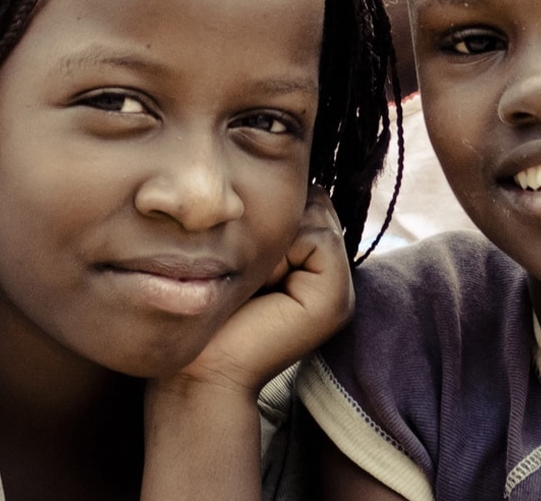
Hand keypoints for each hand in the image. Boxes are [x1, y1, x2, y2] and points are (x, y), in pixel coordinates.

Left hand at [166, 185, 354, 397]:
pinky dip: (283, 248)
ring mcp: (339, 292)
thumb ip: (270, 223)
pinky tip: (263, 280)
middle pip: (315, 204)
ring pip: (317, 214)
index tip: (238, 253)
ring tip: (254, 276)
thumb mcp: (243, 256)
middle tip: (247, 266)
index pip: (308, 204)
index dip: (272, 212)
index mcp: (313, 270)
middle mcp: (333, 280)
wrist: (201, 370)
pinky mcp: (334, 299)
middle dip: (277, 219)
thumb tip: (280, 170)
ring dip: (276, 233)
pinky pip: (317, 237)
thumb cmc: (208, 313)